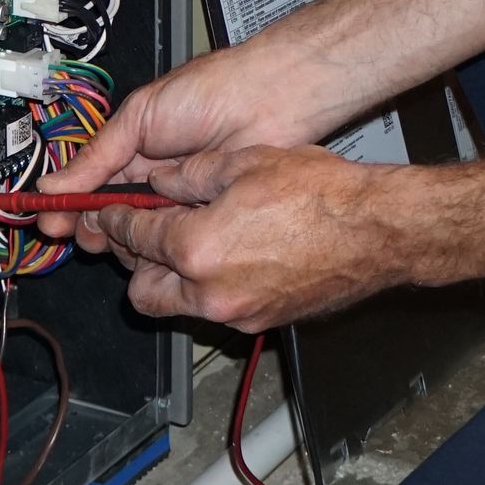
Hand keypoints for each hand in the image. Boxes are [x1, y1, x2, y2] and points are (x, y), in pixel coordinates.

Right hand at [36, 40, 331, 244]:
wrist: (268, 100)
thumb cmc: (209, 92)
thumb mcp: (140, 116)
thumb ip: (98, 154)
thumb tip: (51, 184)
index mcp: (131, 149)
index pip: (90, 187)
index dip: (70, 206)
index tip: (51, 223)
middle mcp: (152, 178)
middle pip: (110, 217)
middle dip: (93, 228)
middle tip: (88, 234)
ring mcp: (178, 201)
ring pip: (139, 234)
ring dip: (124, 238)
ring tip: (119, 233)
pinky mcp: (205, 217)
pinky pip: (174, 239)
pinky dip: (160, 243)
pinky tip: (154, 240)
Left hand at [85, 145, 406, 329]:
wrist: (373, 232)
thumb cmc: (321, 194)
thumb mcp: (246, 162)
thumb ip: (191, 174)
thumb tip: (161, 180)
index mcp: (197, 247)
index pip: (137, 235)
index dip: (117, 218)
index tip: (111, 210)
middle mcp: (209, 291)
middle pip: (141, 290)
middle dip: (135, 260)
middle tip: (143, 231)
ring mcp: (235, 314)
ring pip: (175, 307)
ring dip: (167, 280)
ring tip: (183, 244)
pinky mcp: (259, 322)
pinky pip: (212, 311)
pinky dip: (204, 289)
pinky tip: (223, 257)